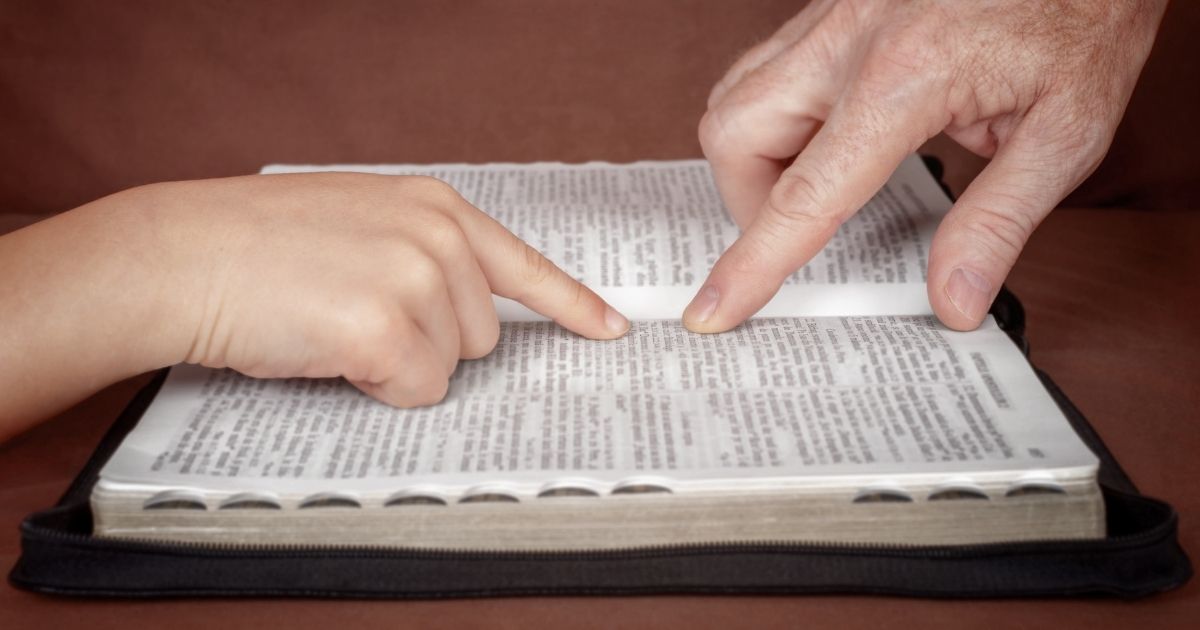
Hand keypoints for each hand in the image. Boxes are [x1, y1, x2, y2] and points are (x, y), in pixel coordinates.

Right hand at [0, 173, 627, 436]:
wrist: (183, 255)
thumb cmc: (257, 246)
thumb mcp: (359, 221)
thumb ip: (422, 252)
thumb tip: (464, 315)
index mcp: (434, 206)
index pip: (523, 264)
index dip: (572, 305)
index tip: (610, 330)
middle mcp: (438, 236)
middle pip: (482, 336)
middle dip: (428, 342)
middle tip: (354, 314)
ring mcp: (416, 279)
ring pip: (449, 368)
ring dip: (398, 364)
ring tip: (333, 324)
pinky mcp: (387, 328)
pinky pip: (416, 391)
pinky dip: (376, 387)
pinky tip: (328, 349)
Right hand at [686, 0, 1166, 331]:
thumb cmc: (1084, 13)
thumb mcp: (1068, 130)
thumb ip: (999, 220)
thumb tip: (955, 298)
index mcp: (903, 79)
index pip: (802, 196)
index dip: (752, 263)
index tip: (713, 309)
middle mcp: (849, 40)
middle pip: (732, 133)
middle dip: (747, 199)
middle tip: (803, 229)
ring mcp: (834, 13)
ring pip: (736, 93)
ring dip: (755, 154)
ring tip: (817, 182)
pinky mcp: (836, 3)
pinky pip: (768, 64)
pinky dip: (776, 111)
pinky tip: (833, 128)